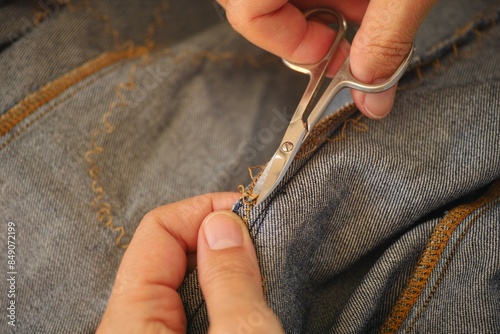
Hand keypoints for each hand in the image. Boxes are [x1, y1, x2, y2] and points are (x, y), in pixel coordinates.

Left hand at [97, 192, 282, 333]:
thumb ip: (229, 280)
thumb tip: (222, 223)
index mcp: (130, 323)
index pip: (156, 231)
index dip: (204, 210)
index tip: (247, 210)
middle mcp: (131, 328)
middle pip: (167, 254)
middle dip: (216, 238)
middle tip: (260, 237)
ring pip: (181, 282)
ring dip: (221, 267)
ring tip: (260, 265)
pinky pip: (189, 308)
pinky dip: (219, 293)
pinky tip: (245, 295)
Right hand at [217, 0, 435, 118]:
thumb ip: (387, 40)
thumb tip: (372, 101)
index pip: (248, 12)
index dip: (287, 43)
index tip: (328, 56)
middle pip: (258, 9)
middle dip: (306, 32)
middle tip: (348, 41)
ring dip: (323, 15)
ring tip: (367, 13)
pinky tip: (363, 1)